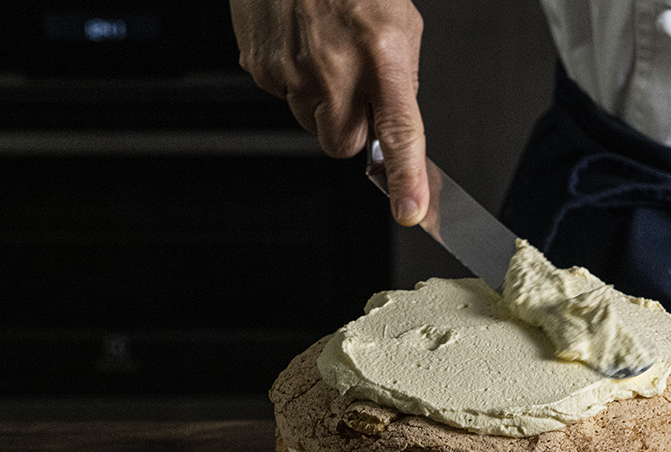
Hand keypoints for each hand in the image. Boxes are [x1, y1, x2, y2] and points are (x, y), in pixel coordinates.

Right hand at [230, 0, 428, 224]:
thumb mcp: (398, 21)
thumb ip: (400, 78)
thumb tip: (392, 120)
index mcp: (381, 53)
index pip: (400, 130)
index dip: (406, 176)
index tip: (410, 210)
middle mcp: (335, 67)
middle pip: (343, 143)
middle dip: (351, 128)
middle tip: (355, 90)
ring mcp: (291, 70)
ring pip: (311, 122)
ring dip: (322, 102)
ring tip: (325, 52)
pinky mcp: (260, 67)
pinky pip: (283, 96)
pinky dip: (293, 79)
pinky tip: (300, 43)